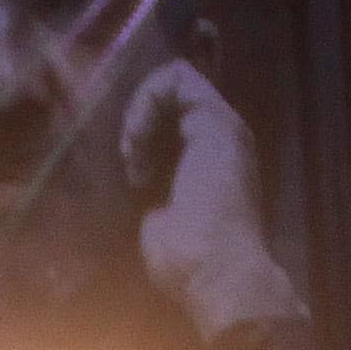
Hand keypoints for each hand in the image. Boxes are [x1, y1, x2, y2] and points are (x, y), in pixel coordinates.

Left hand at [122, 60, 301, 340]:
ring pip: (173, 80)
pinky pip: (177, 77)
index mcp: (205, 160)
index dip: (142, 127)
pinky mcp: (215, 119)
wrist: (216, 272)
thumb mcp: (159, 220)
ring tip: (133, 154)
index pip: (174, 116)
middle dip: (137, 120)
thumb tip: (139, 189)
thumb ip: (154, 196)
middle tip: (129, 162)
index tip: (130, 171)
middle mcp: (218, 137)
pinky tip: (136, 142)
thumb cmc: (187, 262)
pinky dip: (145, 102)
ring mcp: (221, 125)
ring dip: (139, 112)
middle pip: (172, 96)